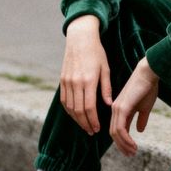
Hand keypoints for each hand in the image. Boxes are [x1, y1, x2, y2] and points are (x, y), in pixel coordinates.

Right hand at [60, 15, 111, 135]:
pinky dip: (69, 110)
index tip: (98, 128)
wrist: (80, 39)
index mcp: (88, 80)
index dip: (93, 120)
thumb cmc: (96, 53)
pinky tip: (75, 115)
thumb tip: (108, 105)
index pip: (89, 107)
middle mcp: (76, 82)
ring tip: (85, 126)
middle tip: (92, 131)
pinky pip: (64, 100)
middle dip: (85, 123)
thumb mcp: (106, 69)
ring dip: (77, 119)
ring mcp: (67, 82)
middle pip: (78, 110)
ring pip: (70, 107)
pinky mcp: (62, 80)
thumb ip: (106, 88)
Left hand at [110, 57, 158, 156]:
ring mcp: (117, 109)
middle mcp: (115, 109)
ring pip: (115, 133)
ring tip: (133, 151)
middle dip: (122, 146)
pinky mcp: (122, 108)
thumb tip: (140, 130)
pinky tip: (133, 144)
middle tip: (131, 155)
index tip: (131, 151)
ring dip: (124, 145)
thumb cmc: (148, 87)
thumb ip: (141, 118)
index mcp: (120, 109)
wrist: (149, 73)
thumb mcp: (145, 107)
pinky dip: (125, 139)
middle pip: (114, 133)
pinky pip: (120, 129)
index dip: (122, 142)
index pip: (117, 129)